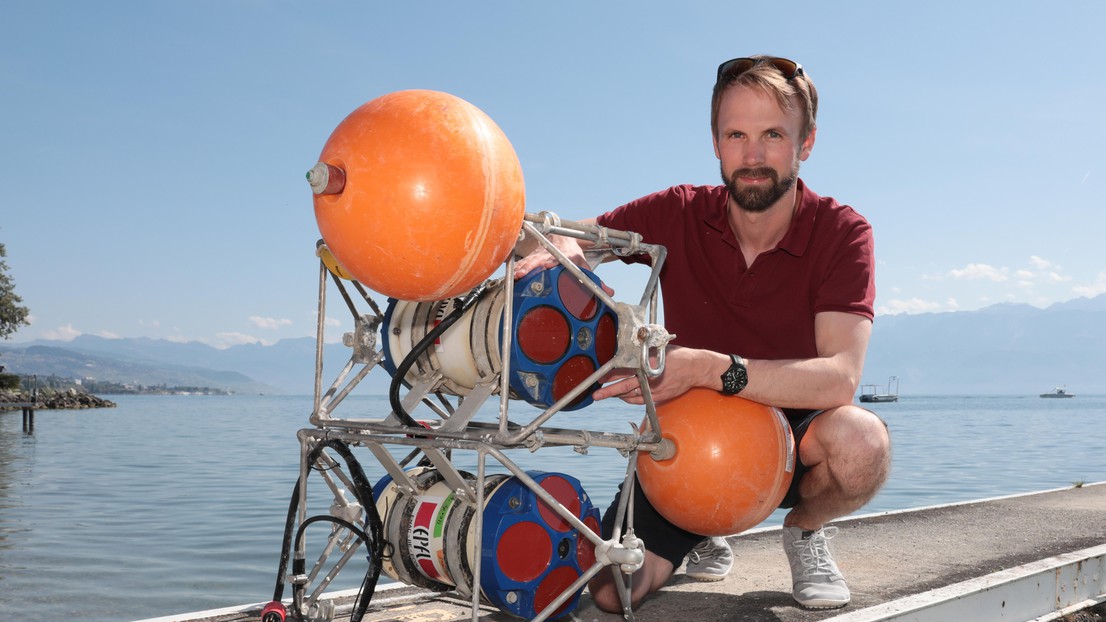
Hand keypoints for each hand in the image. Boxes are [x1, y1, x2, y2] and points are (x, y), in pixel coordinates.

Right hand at [512, 234, 588, 279]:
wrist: (562, 237)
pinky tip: (511, 274)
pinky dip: (517, 267)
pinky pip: (523, 262)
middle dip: (529, 267)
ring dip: (521, 268)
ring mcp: (538, 254)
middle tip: (522, 274)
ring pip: (528, 261)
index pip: (556, 258)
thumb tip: (608, 291)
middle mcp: (547, 254)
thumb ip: (589, 274)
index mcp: (561, 254)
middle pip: (537, 260)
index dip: (551, 262)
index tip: (547, 265)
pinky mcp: (532, 256)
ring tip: (515, 276)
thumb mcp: (582, 261)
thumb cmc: (572, 252)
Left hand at [594, 346, 724, 404]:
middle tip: (596, 394)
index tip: (600, 376)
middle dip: (608, 391)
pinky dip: (629, 399)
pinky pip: (640, 401)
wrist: (695, 368)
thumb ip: (643, 353)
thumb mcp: (658, 350)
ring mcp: (654, 390)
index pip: (624, 371)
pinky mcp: (659, 397)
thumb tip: (627, 352)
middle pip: (624, 387)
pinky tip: (623, 397)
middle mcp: (650, 379)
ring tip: (607, 394)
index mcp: (648, 365)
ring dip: (618, 395)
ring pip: (631, 396)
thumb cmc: (677, 356)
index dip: (611, 375)